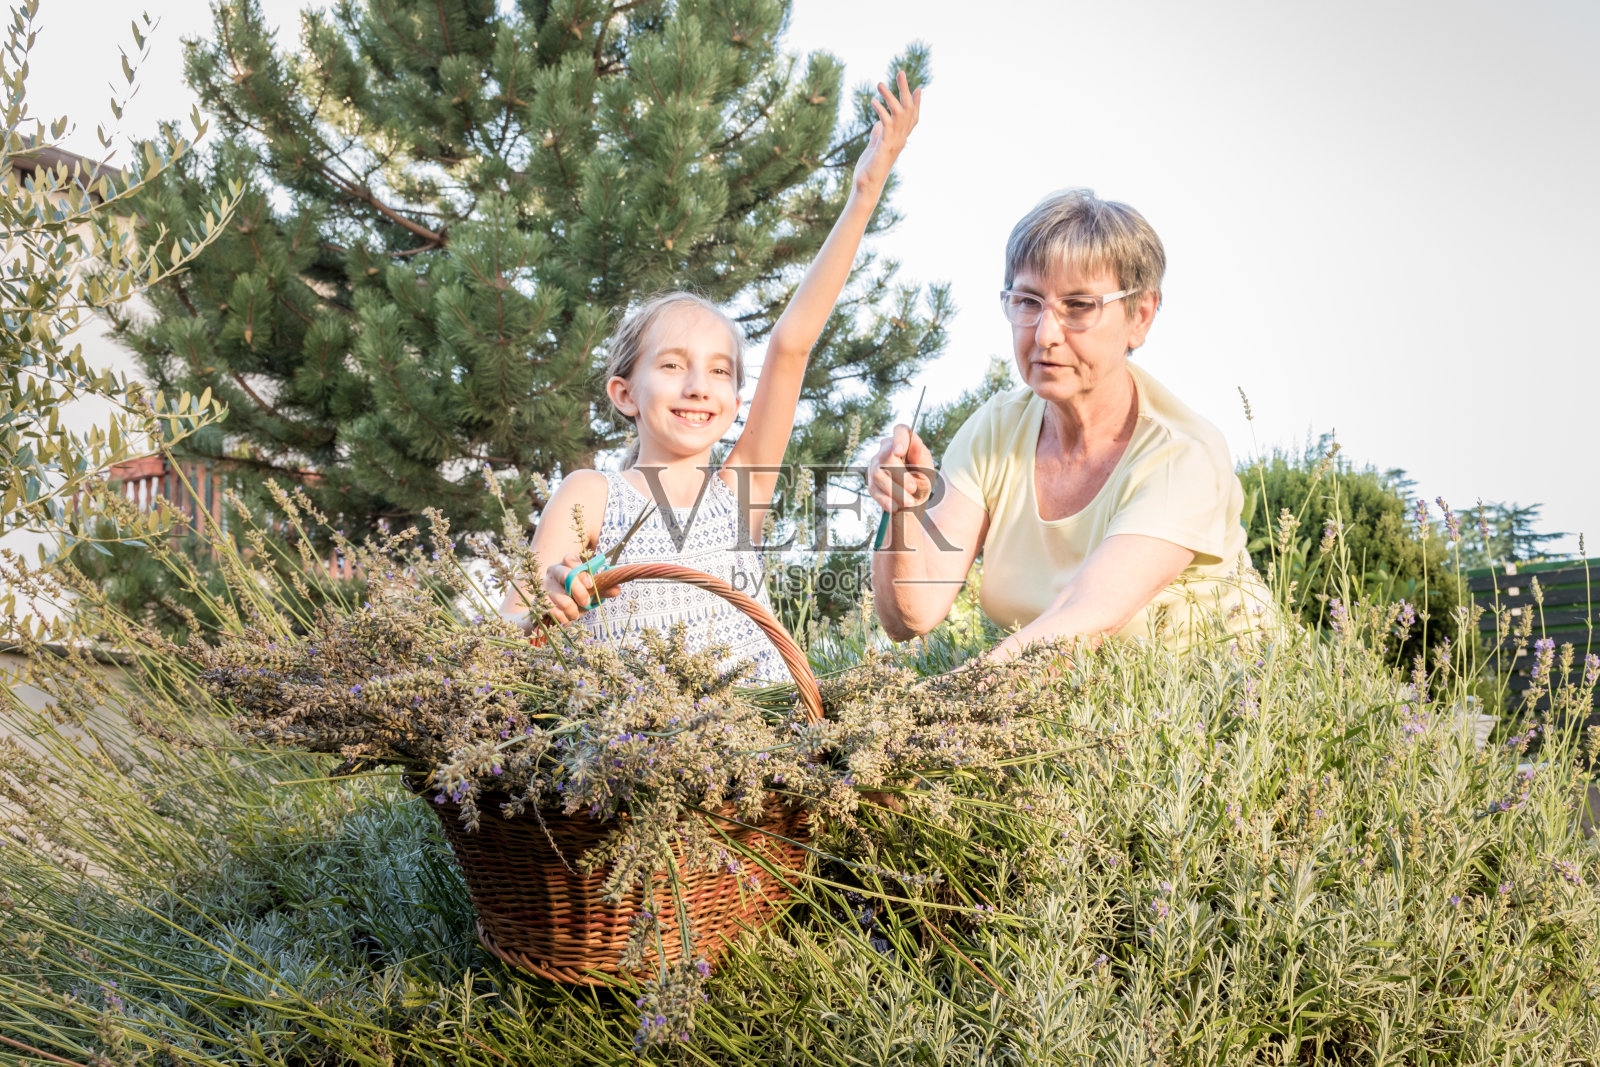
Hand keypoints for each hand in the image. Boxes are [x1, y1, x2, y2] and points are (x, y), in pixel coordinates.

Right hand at [542, 554, 618, 622]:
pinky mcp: (537, 601)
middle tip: (586, 602)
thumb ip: (602, 590)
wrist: (554, 614)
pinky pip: (550, 609)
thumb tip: (617, 589)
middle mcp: (553, 571)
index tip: (591, 584)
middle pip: (565, 575)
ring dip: (571, 609)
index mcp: (567, 565)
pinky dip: (561, 617)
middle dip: (578, 590)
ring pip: (558, 595)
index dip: (581, 571)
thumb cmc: (575, 598)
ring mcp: (543, 586)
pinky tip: (565, 619)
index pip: (570, 559)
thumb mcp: (590, 593)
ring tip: (575, 615)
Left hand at [853, 70, 920, 194]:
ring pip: (899, 113)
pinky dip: (881, 111)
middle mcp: (900, 139)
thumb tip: (879, 123)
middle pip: (908, 110)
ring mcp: (894, 142)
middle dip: (905, 90)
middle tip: (900, 72)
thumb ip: (878, 134)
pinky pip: (886, 124)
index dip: (916, 103)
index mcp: (899, 139)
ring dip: (890, 96)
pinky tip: (873, 101)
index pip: (912, 118)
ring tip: (879, 84)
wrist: (865, 187)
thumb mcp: (874, 147)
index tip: (917, 87)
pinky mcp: (884, 146)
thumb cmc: (869, 169)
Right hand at [867, 423, 934, 514]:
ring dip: (894, 490)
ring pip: (878, 474)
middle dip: (899, 474)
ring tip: (909, 501)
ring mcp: (875, 466)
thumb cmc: (921, 480)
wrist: (913, 501)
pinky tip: (895, 507)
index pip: (900, 431)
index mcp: (903, 442)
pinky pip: (875, 490)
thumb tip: (916, 441)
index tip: (899, 452)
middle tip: (912, 488)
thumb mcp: (926, 469)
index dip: (898, 439)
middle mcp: (886, 451)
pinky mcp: (871, 483)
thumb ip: (920, 456)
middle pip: (885, 456)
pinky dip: (885, 500)